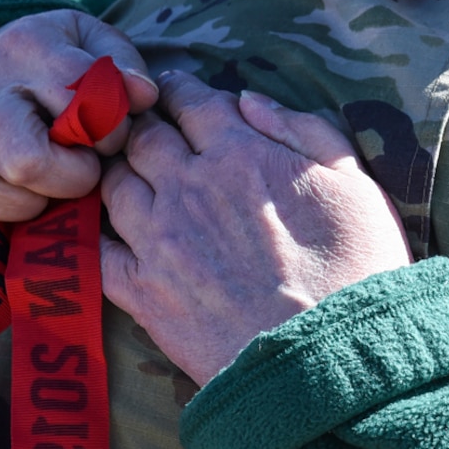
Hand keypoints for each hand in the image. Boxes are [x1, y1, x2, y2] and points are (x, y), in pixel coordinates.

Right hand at [0, 11, 157, 244]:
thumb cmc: (58, 58)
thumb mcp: (95, 43)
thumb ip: (124, 66)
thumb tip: (142, 96)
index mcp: (28, 48)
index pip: (78, 105)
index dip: (109, 134)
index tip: (111, 140)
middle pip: (24, 160)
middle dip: (70, 180)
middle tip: (83, 174)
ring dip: (24, 206)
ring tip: (46, 193)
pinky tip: (2, 216)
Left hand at [99, 73, 410, 384]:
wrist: (326, 359)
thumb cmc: (356, 268)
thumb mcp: (354, 182)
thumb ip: (303, 129)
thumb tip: (249, 99)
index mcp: (241, 153)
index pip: (191, 101)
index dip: (180, 89)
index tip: (175, 90)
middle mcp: (189, 186)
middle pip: (142, 135)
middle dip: (139, 122)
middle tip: (142, 125)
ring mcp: (157, 239)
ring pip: (112, 183)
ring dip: (116, 171)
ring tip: (124, 173)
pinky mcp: (140, 291)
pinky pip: (95, 248)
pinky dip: (92, 231)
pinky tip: (104, 230)